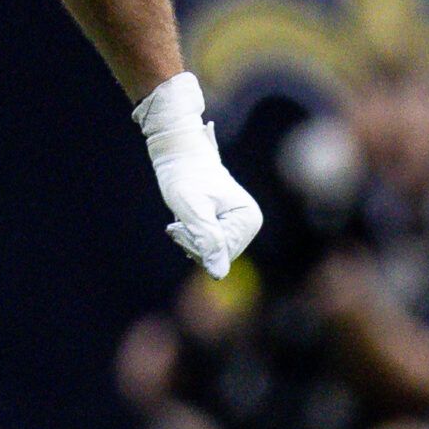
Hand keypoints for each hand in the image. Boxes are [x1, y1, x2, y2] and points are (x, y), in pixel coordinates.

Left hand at [134, 73, 262, 279]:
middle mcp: (250, 223)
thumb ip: (207, 240)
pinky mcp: (227, 223)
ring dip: (189, 240)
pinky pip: (206, 245)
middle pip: (216, 256)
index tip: (182, 222)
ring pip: (209, 253)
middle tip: (178, 221)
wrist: (179, 153)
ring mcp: (239, 224)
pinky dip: (191, 236)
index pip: (220, 256)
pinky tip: (186, 219)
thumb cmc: (184, 176)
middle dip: (192, 242)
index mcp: (249, 219)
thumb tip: (219, 275)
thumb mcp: (192, 210)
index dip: (195, 244)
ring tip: (182, 217)